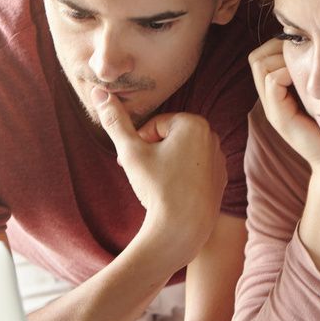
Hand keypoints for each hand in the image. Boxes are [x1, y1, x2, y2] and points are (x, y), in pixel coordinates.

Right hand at [94, 88, 225, 262]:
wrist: (181, 230)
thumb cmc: (157, 188)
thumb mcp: (130, 152)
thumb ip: (114, 120)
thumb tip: (98, 90)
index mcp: (194, 124)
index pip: (156, 125)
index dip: (141, 143)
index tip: (138, 162)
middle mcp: (212, 137)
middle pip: (170, 138)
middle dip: (153, 153)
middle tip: (145, 175)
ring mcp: (220, 159)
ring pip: (181, 154)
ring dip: (166, 165)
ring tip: (159, 186)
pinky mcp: (221, 179)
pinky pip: (194, 171)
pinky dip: (182, 178)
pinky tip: (174, 195)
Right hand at [249, 38, 319, 170]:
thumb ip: (315, 77)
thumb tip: (318, 50)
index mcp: (279, 94)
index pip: (261, 56)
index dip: (277, 45)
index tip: (303, 49)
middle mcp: (271, 100)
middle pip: (256, 58)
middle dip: (277, 47)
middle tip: (302, 54)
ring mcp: (273, 109)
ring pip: (260, 65)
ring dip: (282, 58)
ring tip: (304, 68)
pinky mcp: (279, 117)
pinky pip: (272, 82)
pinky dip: (286, 72)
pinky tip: (306, 81)